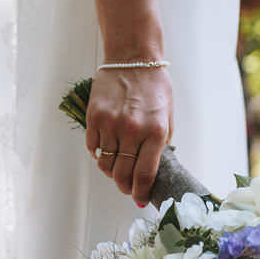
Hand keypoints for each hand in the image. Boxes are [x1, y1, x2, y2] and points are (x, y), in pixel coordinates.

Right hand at [85, 67, 173, 204]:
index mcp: (156, 132)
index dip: (141, 192)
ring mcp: (111, 125)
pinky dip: (98, 154)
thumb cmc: (154, 87)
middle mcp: (132, 131)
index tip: (141, 199)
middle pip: (122, 174)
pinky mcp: (94, 118)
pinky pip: (92, 147)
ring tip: (115, 168)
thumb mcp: (167, 116)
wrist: (133, 60)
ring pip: (105, 163)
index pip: (145, 174)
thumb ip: (159, 142)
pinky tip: (104, 151)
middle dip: (124, 187)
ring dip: (109, 171)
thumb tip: (149, 168)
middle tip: (126, 188)